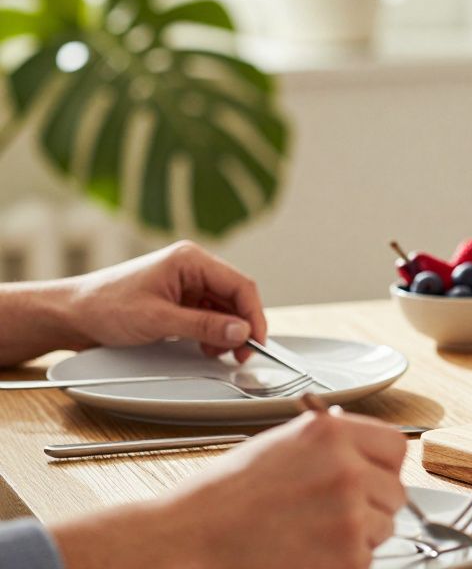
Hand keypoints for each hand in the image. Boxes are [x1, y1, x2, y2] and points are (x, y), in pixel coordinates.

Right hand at [51, 408, 408, 568]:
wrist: (187, 541)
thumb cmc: (223, 497)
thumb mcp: (280, 445)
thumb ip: (330, 444)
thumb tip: (363, 452)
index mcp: (330, 433)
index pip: (395, 446)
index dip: (382, 465)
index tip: (371, 475)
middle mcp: (346, 469)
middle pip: (395, 491)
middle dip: (371, 504)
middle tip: (331, 513)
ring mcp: (350, 515)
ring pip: (384, 527)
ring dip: (358, 534)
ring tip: (310, 533)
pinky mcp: (347, 557)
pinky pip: (365, 558)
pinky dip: (342, 561)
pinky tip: (306, 552)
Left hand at [62, 240, 266, 361]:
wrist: (72, 315)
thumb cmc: (105, 307)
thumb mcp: (159, 320)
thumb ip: (204, 325)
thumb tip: (242, 332)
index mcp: (191, 259)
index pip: (240, 285)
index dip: (253, 315)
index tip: (256, 342)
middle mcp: (192, 267)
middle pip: (235, 296)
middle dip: (241, 326)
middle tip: (241, 354)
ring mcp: (186, 282)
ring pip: (224, 307)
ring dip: (227, 331)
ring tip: (218, 352)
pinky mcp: (180, 298)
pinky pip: (209, 314)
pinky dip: (213, 332)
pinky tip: (206, 346)